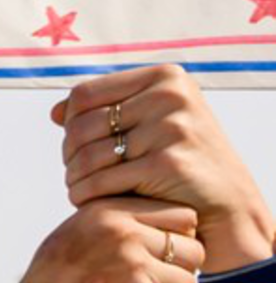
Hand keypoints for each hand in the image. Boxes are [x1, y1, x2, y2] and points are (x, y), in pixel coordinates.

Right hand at [0, 196, 201, 282]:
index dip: (175, 240)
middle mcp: (122, 235)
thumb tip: (158, 215)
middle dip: (177, 272)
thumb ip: (110, 222)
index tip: (154, 260)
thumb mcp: (70, 238)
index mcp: (107, 213)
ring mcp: (132, 268)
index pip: (180, 215)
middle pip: (192, 249)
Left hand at [56, 66, 272, 272]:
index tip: (76, 146)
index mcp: (166, 77)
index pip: (83, 94)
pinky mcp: (167, 164)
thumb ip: (107, 113)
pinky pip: (99, 182)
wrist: (225, 205)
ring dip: (74, 178)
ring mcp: (171, 128)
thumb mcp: (151, 125)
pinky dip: (84, 196)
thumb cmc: (179, 161)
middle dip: (69, 155)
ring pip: (86, 156)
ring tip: (79, 188)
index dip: (69, 124)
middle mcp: (171, 96)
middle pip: (80, 126)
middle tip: (76, 174)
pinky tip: (87, 204)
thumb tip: (56, 112)